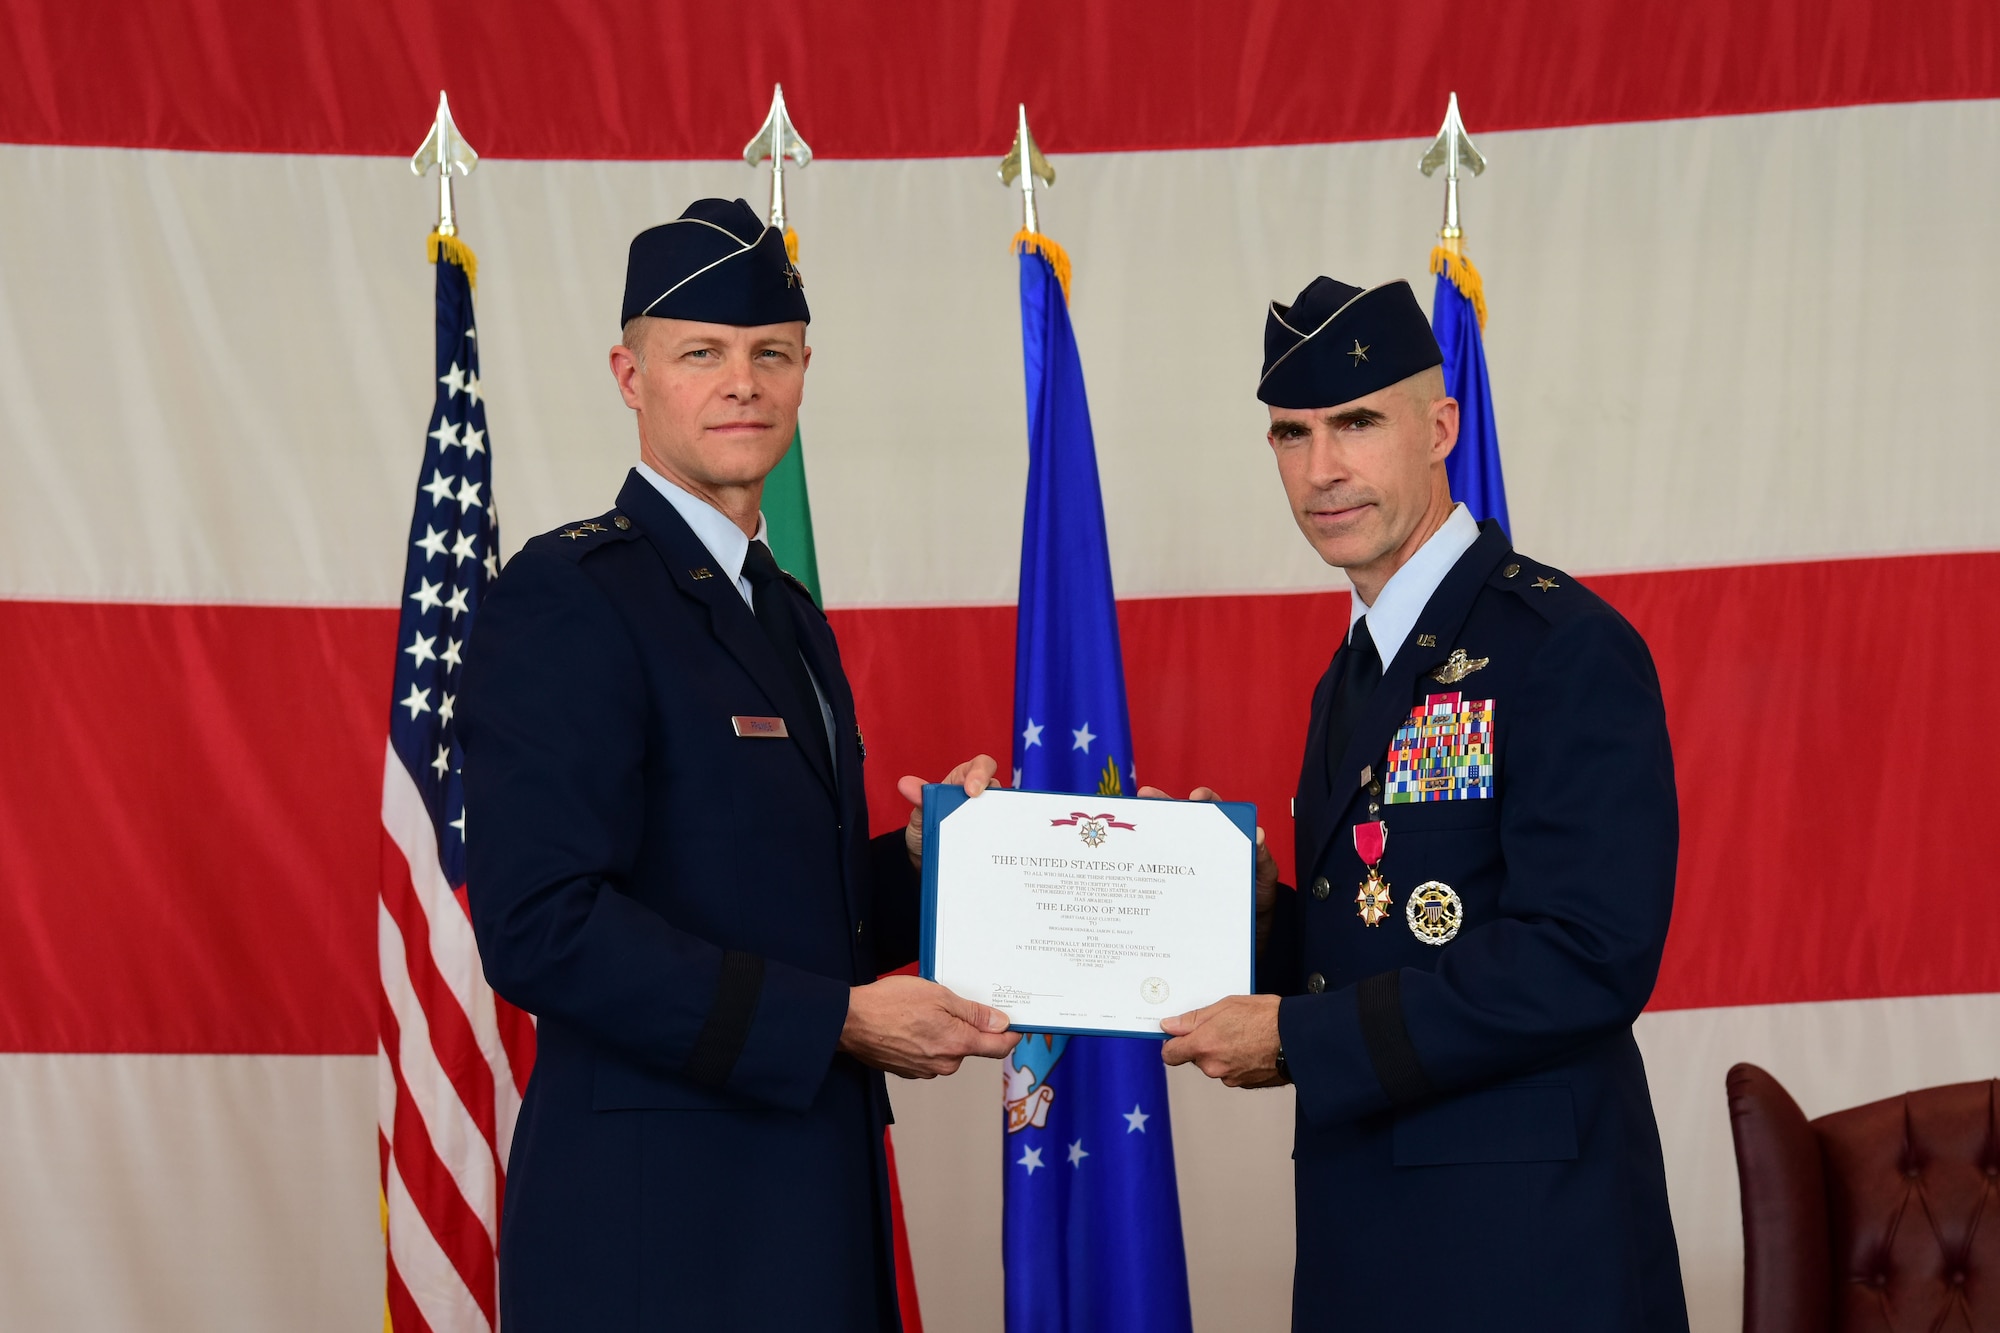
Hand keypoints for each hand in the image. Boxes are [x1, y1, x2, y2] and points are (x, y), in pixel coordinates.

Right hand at [839, 973, 1019, 1078]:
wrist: (850, 1022)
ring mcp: (926, 1070)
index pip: (999, 1046)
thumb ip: (973, 1013)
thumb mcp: (938, 996)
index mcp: (957, 1044)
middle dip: (967, 1026)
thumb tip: (1000, 1024)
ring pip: (949, 1049)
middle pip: (971, 1046)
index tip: (1015, 1025)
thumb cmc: (890, 1004)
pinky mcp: (910, 1070)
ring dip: (944, 1032)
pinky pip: (930, 1054)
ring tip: (921, 1012)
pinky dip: (926, 1040)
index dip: (1011, 1034)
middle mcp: (945, 1064)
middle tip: (948, 1003)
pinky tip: (910, 1024)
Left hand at [897, 754, 1002, 866]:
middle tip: (977, 815)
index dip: (981, 773)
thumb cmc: (924, 824)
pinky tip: (986, 851)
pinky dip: (994, 841)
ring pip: (1001, 813)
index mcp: (963, 779)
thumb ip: (918, 798)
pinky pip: (998, 835)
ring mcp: (986, 815)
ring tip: (979, 837)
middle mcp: (980, 795)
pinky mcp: (989, 835)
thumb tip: (904, 784)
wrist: (922, 854)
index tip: (971, 791)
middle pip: (996, 788)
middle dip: (991, 798)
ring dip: (993, 822)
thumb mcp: (920, 812)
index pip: (982, 765)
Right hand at [1139, 785, 1280, 919]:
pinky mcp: (1179, 884)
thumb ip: (1262, 857)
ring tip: (1133, 822)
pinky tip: (1135, 862)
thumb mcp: (1264, 875)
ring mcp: (1189, 863)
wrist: (1249, 929)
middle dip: (1163, 804)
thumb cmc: (1259, 895)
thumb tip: (1258, 835)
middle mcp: (1205, 845)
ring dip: (1149, 831)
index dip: (1205, 799)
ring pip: (1167, 843)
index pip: (1215, 809)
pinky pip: (1163, 872)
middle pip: (1182, 820)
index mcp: (1227, 836)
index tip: (1197, 797)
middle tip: (1148, 796)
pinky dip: (1147, 866)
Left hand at [1160, 994, 1286, 1087]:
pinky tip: (1251, 1047)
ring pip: (1215, 1064)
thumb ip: (1193, 1019)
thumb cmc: (1266, 1018)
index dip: (1172, 1044)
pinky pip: (1231, 1071)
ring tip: (1242, 1034)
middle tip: (1222, 1026)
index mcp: (1204, 1045)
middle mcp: (1213, 1066)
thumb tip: (1170, 1026)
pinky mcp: (1245, 1084)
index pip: (1170, 1054)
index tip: (1178, 1035)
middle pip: (1195, 1058)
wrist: (1299, 1039)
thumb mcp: (1226, 1006)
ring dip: (1221, 1052)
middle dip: (1203, 1044)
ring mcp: (1229, 1078)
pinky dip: (1237, 1061)